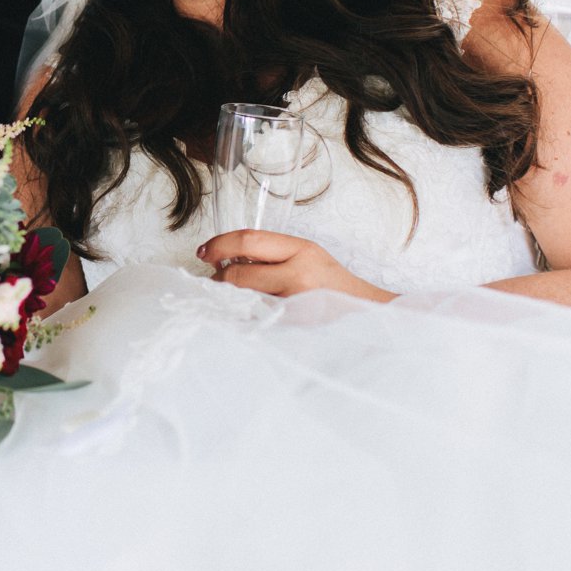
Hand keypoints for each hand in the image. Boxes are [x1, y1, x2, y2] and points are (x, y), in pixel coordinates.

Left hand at [198, 231, 393, 302]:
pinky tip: (246, 314)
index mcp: (302, 250)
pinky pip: (256, 319)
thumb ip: (272, 254)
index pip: (248, 241)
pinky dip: (244, 315)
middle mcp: (298, 275)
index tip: (204, 251)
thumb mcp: (308, 256)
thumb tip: (228, 256)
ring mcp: (295, 305)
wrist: (366, 312)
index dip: (220, 244)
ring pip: (243, 299)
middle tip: (214, 278)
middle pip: (239, 274)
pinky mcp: (292, 329)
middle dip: (219, 277)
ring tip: (231, 295)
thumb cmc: (333, 284)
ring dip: (229, 298)